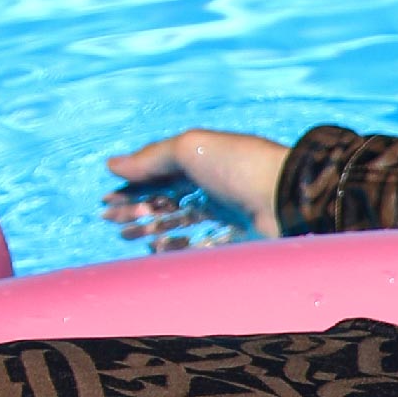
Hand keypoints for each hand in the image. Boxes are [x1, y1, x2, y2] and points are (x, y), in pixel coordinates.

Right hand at [104, 130, 291, 245]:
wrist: (289, 198)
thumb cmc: (240, 166)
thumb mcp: (191, 148)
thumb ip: (151, 158)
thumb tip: (112, 165)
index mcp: (206, 163)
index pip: (161, 176)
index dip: (134, 188)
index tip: (108, 201)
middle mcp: (217, 188)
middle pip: (168, 202)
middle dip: (137, 211)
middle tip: (111, 221)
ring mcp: (228, 216)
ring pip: (181, 226)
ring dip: (151, 229)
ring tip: (127, 235)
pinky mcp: (238, 241)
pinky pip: (200, 247)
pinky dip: (175, 248)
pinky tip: (156, 247)